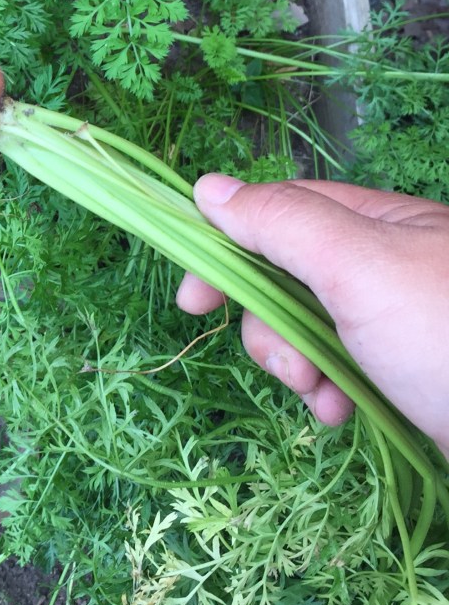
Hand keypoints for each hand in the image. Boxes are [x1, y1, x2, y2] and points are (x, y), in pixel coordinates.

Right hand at [175, 174, 448, 453]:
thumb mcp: (360, 267)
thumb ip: (283, 222)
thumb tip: (209, 188)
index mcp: (380, 224)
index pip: (280, 212)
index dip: (227, 249)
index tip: (193, 304)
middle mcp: (389, 265)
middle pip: (288, 277)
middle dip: (270, 325)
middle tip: (292, 369)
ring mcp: (401, 323)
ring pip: (311, 328)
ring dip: (298, 366)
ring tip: (324, 399)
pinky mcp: (411, 375)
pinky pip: (344, 371)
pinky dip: (331, 393)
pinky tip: (344, 416)